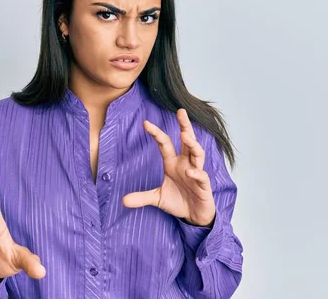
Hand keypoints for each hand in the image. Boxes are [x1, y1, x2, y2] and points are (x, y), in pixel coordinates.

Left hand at [122, 109, 215, 226]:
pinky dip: (196, 173)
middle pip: (187, 140)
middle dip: (185, 126)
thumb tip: (123, 201)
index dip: (156, 133)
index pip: (165, 144)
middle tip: (180, 111)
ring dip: (192, 144)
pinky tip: (190, 172)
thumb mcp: (158, 198)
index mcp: (173, 163)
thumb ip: (142, 197)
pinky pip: (202, 176)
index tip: (145, 123)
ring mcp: (196, 173)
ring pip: (198, 154)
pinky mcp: (204, 186)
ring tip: (184, 135)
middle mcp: (186, 164)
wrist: (194, 216)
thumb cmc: (179, 201)